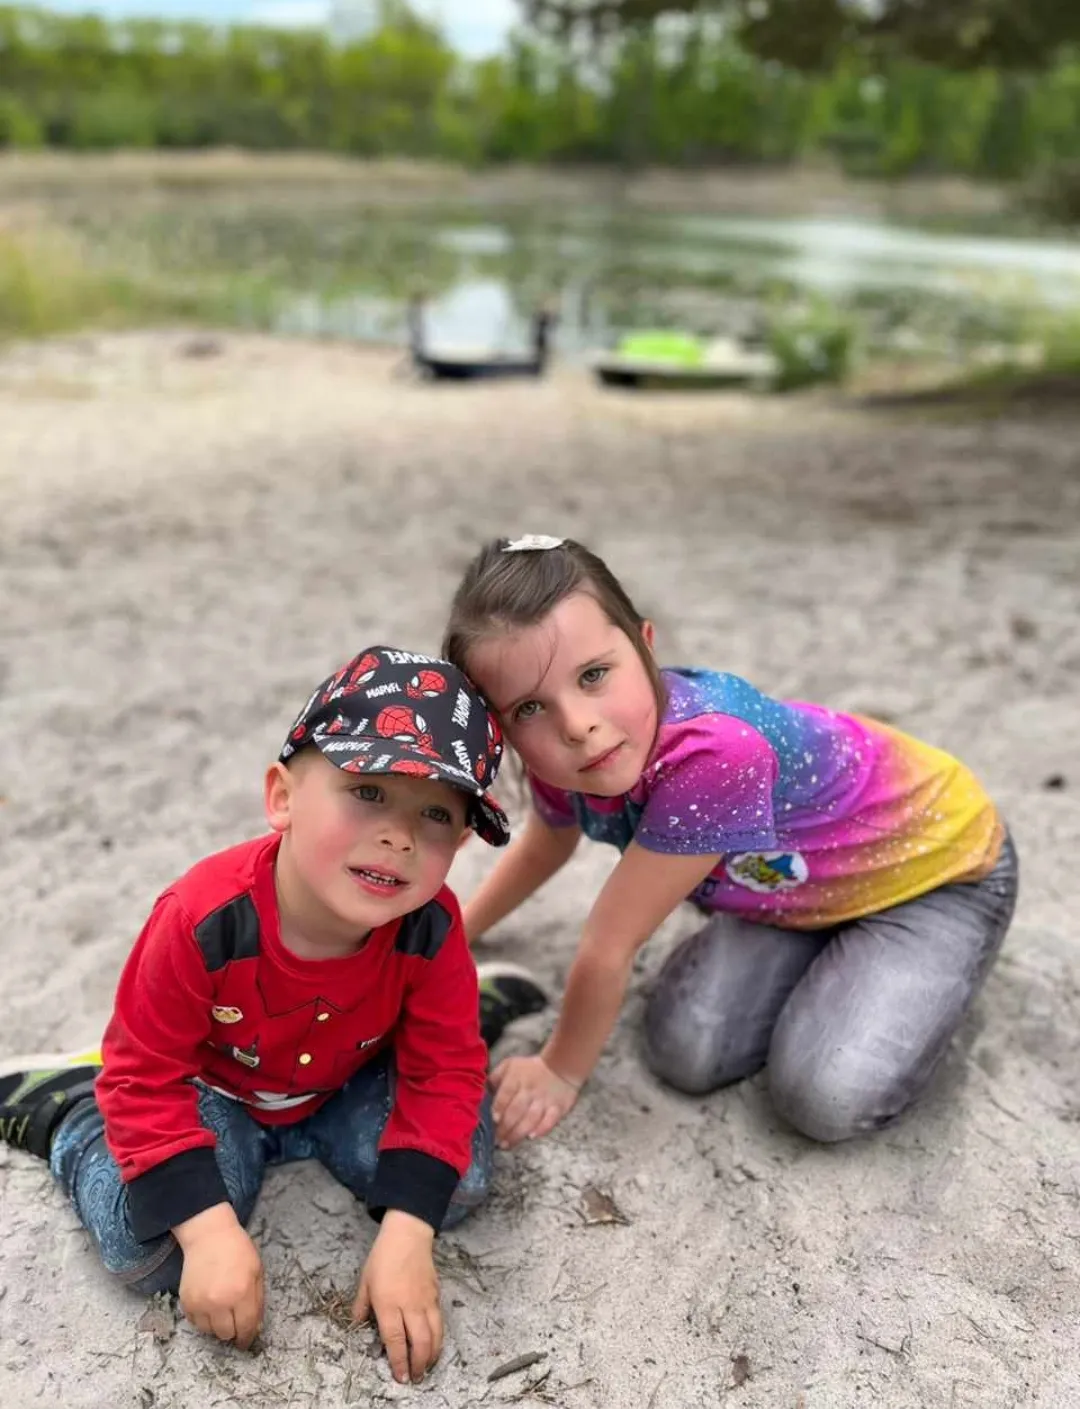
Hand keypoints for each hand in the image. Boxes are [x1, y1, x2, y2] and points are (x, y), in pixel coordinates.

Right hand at [173, 1203, 263, 1349]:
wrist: (209, 1236)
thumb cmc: (237, 1250)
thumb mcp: (257, 1271)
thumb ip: (257, 1301)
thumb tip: (255, 1327)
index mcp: (241, 1293)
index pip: (246, 1327)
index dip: (247, 1337)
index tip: (246, 1341)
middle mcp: (219, 1302)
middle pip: (226, 1334)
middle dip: (233, 1330)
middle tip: (234, 1319)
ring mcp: (200, 1304)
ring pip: (210, 1332)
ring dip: (217, 1325)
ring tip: (220, 1308)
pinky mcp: (186, 1302)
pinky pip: (196, 1324)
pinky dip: (203, 1319)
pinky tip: (208, 1305)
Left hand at [353, 1210, 441, 1383]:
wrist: (408, 1234)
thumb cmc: (382, 1257)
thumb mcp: (364, 1281)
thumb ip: (361, 1307)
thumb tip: (357, 1325)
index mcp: (388, 1303)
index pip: (394, 1340)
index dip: (398, 1361)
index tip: (400, 1377)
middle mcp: (409, 1305)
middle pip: (419, 1342)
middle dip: (418, 1364)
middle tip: (414, 1377)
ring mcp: (426, 1300)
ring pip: (434, 1335)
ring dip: (431, 1355)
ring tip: (427, 1367)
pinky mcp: (436, 1295)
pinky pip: (440, 1321)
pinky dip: (439, 1338)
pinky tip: (435, 1345)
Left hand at [489, 1053, 579, 1149]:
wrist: (561, 1066)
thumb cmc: (529, 1069)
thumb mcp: (510, 1065)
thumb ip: (495, 1077)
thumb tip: (485, 1092)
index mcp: (516, 1077)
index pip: (506, 1093)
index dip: (499, 1107)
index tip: (494, 1119)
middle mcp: (530, 1090)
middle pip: (516, 1110)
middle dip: (505, 1127)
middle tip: (497, 1140)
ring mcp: (545, 1100)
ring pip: (531, 1119)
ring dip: (518, 1133)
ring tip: (508, 1144)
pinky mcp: (558, 1108)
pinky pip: (550, 1120)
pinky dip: (541, 1129)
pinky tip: (532, 1136)